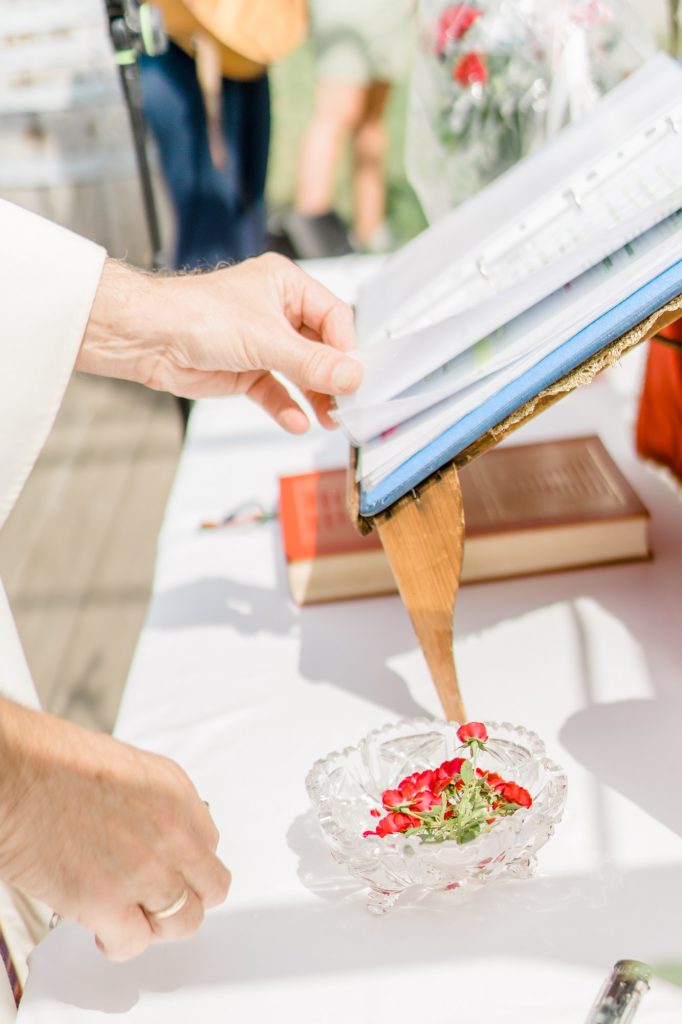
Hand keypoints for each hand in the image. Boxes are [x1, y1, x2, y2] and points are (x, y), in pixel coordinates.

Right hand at [0, 699, 229, 959]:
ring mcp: (143, 868)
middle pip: (210, 887)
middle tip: (160, 901)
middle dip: (186, 898)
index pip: (209, 844)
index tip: (172, 870)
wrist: (16, 772)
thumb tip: (152, 838)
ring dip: (157, 925)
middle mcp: (171, 830)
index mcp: (176, 792)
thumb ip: (152, 808)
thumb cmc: (52, 762)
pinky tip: (102, 928)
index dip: (187, 863)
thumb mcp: (128, 771)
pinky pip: (134, 942)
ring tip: (132, 917)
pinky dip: (118, 943)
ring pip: (183, 921)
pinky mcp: (106, 901)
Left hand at [78, 253, 362, 432]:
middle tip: (347, 404)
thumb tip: (351, 377)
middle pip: (320, 349)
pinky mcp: (246, 370)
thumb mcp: (265, 340)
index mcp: (286, 285)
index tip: (355, 377)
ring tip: (328, 419)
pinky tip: (297, 421)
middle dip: (331, 378)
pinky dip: (287, 407)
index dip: (346, 349)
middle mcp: (277, 312)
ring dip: (314, 397)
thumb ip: (311, 363)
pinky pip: (276, 392)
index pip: (334, 317)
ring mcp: (262, 343)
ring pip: (300, 374)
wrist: (148, 338)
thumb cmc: (196, 315)